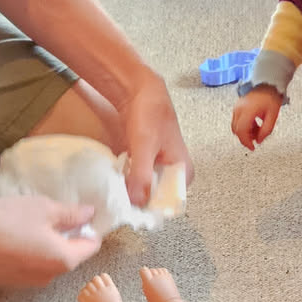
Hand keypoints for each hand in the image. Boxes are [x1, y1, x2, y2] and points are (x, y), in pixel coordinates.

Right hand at [0, 194, 99, 287]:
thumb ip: (71, 214)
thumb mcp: (44, 208)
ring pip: (48, 262)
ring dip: (46, 246)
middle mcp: (51, 277)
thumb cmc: (8, 220)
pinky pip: (30, 267)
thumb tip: (90, 214)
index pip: (91, 247)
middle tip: (51, 215)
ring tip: (29, 225)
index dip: (89, 229)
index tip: (78, 215)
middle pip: (69, 255)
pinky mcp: (11, 282)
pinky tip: (13, 238)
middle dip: (66, 237)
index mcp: (64, 259)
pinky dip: (28, 254)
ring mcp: (30, 283)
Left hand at [116, 69, 192, 204]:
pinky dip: (128, 179)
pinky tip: (117, 178)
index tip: (133, 211)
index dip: (152, 209)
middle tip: (120, 201)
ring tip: (117, 189)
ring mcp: (160, 166)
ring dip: (132, 190)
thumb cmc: (150, 114)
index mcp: (184, 170)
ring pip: (146, 188)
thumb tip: (137, 203)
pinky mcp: (147, 161)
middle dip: (139, 199)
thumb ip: (142, 175)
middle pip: (157, 197)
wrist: (139, 90)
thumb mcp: (145, 147)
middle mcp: (175, 172)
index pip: (170, 203)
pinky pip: (138, 178)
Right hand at [232, 86, 282, 149]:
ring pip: (236, 126)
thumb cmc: (271, 96)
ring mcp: (237, 107)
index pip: (242, 131)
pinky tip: (254, 125)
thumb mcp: (273, 115)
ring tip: (257, 131)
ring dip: (245, 132)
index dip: (246, 142)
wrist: (267, 83)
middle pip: (237, 130)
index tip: (252, 148)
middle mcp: (239, 109)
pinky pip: (237, 120)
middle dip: (245, 138)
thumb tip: (259, 140)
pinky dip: (244, 126)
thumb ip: (266, 130)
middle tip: (255, 142)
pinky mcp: (237, 107)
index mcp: (248, 110)